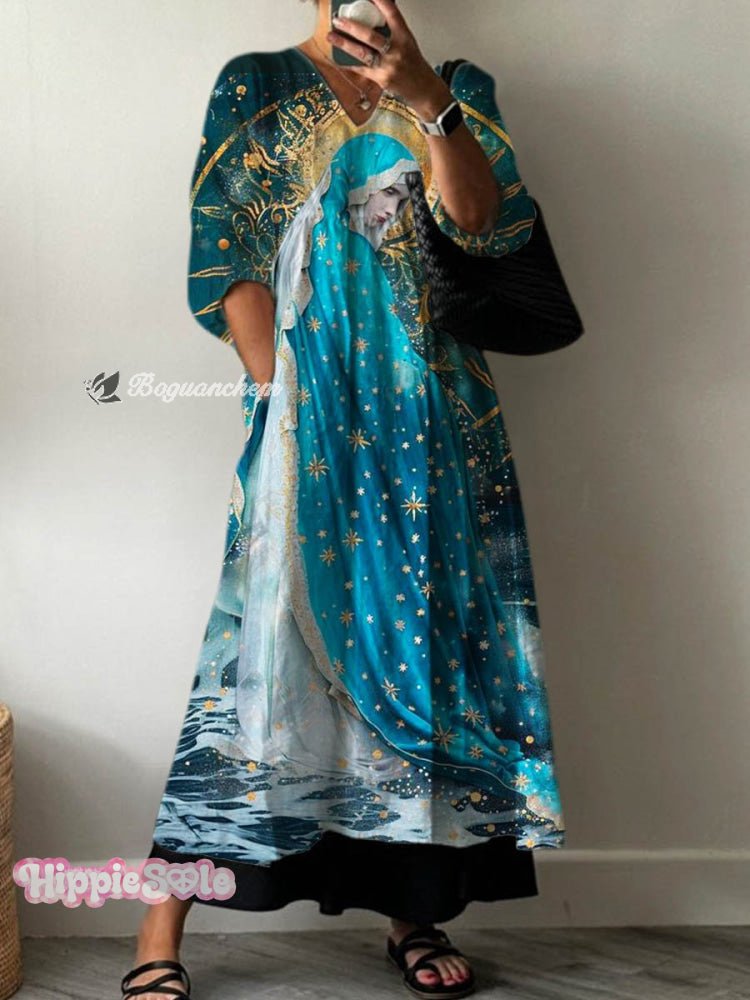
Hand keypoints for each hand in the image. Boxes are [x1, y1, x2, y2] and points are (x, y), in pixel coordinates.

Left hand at [327, 0, 452, 120]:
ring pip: (362, 53)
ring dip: (344, 44)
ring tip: (331, 37)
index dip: (381, 3)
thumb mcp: (407, 41)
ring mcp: (388, 66)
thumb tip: (373, 17)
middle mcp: (396, 51)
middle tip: (338, 20)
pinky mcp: (381, 79)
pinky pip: (361, 69)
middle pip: (370, 36)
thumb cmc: (413, 63)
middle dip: (352, 27)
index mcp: (404, 37)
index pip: (392, 15)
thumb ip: (392, 30)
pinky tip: (337, 58)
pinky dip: (348, 63)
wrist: (422, 88)